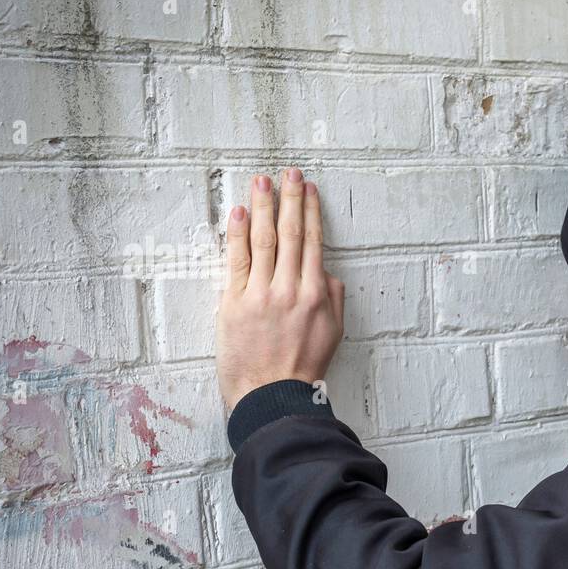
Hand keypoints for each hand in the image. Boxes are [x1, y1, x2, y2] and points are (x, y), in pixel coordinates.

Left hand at [216, 168, 344, 410]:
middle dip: (289, 199)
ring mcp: (260, 293)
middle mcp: (289, 288)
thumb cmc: (303, 368)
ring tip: (260, 181)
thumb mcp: (334, 333)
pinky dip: (237, 234)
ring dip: (263, 206)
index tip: (308, 190)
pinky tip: (239, 212)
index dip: (310, 212)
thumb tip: (327, 273)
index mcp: (316, 294)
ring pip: (263, 240)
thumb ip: (334, 298)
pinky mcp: (233, 303)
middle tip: (287, 172)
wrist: (273, 395)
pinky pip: (236, 260)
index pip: (313, 242)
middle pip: (290, 233)